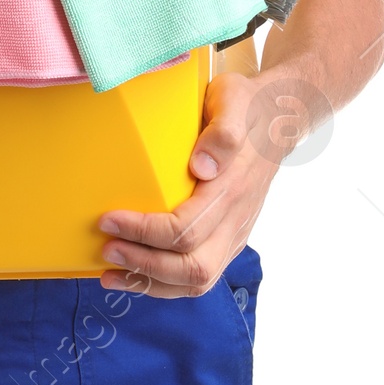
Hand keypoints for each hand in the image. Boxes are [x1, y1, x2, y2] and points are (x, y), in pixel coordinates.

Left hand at [97, 69, 294, 299]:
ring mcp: (233, 234)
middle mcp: (235, 220)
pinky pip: (198, 276)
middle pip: (194, 268)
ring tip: (109, 274)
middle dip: (144, 266)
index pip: (186, 230)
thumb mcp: (234, 101)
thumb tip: (201, 166)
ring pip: (197, 280)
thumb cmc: (246, 108)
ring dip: (149, 283)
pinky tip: (132, 274)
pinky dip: (162, 283)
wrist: (277, 121)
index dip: (144, 232)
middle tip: (106, 248)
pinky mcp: (227, 240)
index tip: (108, 219)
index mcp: (232, 189)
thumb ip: (222, 133)